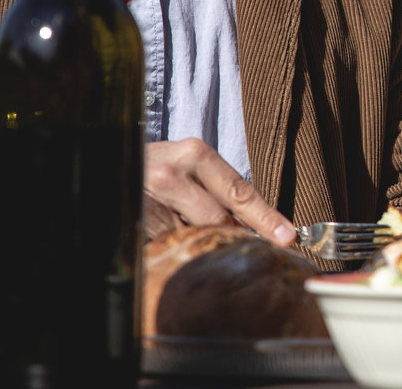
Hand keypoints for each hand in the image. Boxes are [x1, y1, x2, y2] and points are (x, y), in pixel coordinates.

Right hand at [142, 138, 295, 245]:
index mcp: (195, 155)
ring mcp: (150, 201)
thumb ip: (219, 189)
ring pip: (191, 237)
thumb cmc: (157, 165)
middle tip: (231, 240)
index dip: (266, 217)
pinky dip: (172, 246)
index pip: (239, 192)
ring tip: (177, 223)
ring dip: (195, 241)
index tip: (287, 237)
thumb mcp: (190, 164)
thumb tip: (255, 225)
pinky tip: (163, 233)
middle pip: (217, 221)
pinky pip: (166, 247)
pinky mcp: (135, 224)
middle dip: (228, 234)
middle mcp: (172, 175)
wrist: (113, 160)